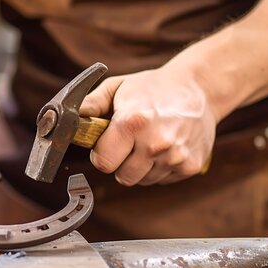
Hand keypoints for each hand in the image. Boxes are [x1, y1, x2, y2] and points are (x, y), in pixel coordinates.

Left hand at [80, 66, 215, 185]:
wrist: (200, 88)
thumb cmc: (154, 87)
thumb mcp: (119, 87)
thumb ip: (91, 104)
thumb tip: (68, 118)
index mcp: (133, 122)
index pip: (103, 162)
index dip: (101, 154)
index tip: (106, 143)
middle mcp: (155, 143)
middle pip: (122, 177)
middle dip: (120, 162)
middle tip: (129, 143)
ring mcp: (175, 156)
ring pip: (143, 180)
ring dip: (141, 166)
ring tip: (149, 141)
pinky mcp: (191, 166)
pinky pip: (163, 179)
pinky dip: (161, 168)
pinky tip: (165, 147)